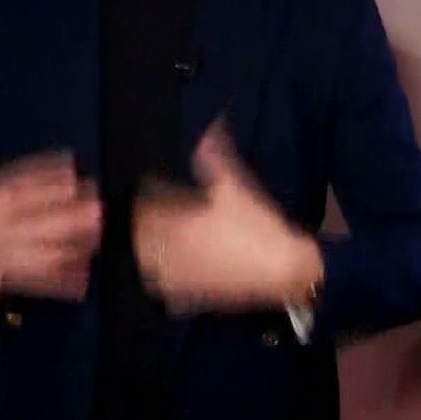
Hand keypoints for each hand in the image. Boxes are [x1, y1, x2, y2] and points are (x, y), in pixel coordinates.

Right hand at [0, 110, 101, 299]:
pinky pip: (35, 280)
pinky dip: (59, 280)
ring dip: (71, 246)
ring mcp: (2, 257)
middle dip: (68, 217)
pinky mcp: (6, 276)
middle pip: (36, 224)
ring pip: (40, 253)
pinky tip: (85, 277)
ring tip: (99, 235)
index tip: (73, 172)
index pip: (19, 193)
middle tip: (98, 207)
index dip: (45, 183)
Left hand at [133, 121, 321, 312]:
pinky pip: (162, 289)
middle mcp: (171, 249)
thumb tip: (212, 124)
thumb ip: (216, 156)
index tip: (148, 189)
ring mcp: (179, 276)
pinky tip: (169, 269)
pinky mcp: (190, 296)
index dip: (143, 197)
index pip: (144, 207)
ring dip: (145, 252)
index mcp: (178, 222)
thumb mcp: (236, 184)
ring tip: (154, 242)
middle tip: (149, 215)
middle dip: (140, 224)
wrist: (281, 268)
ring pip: (146, 264)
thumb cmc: (258, 225)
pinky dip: (160, 279)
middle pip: (139, 237)